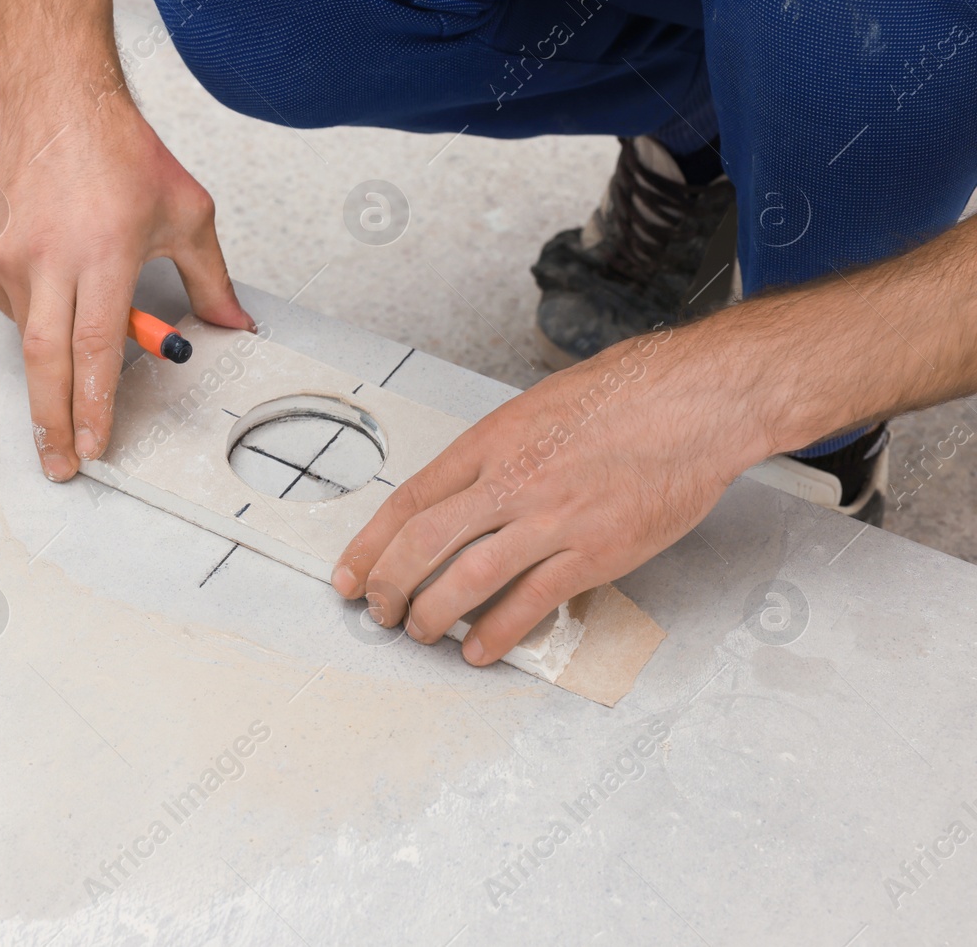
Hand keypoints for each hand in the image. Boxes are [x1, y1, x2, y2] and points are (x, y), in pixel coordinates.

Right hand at [0, 99, 253, 480]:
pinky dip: (37, 312)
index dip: (95, 404)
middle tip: (61, 463)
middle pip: (46, 363)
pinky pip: (11, 308)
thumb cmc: (120, 153)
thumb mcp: (187, 213)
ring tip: (76, 304)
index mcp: (104, 251)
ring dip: (56, 349)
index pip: (97, 348)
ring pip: (30, 336)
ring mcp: (10, 257)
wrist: (56, 103)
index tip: (95, 445)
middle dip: (53, 422)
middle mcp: (50, 257)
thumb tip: (233, 324)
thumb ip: (211, 279)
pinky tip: (54, 277)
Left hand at [331, 325, 775, 664]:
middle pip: (424, 543)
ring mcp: (552, 518)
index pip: (409, 500)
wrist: (697, 401)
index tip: (350, 572)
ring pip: (467, 578)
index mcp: (491, 442)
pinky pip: (532, 602)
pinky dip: (498, 633)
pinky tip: (479, 649)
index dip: (369, 543)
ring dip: (433, 614)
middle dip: (389, 585)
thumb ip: (495, 452)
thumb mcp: (536, 408)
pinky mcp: (595, 551)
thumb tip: (462, 491)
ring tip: (419, 632)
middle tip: (377, 610)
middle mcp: (511, 480)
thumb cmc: (624, 396)